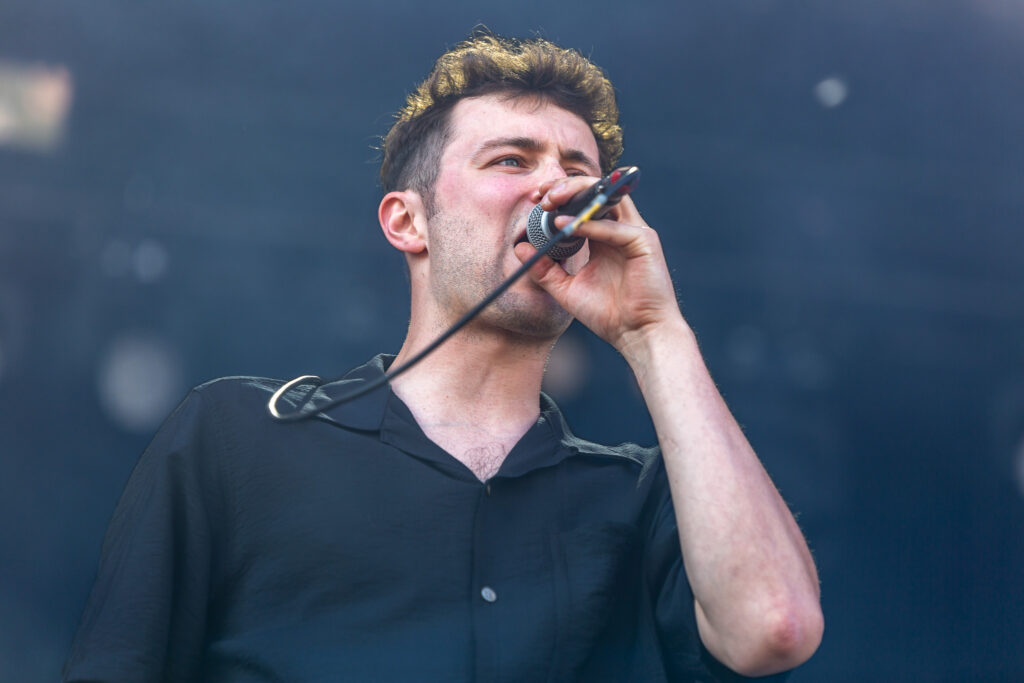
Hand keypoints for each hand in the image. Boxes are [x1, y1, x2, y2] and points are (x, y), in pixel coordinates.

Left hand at [513, 176, 684, 351]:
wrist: (637, 335)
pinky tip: (567, 225)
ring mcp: (635, 232)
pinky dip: (590, 224)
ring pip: (607, 197)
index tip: (534, 200)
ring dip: (577, 193)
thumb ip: (545, 269)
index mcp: (604, 237)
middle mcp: (621, 229)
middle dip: (566, 187)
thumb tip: (520, 247)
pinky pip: (615, 227)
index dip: (559, 195)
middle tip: (541, 195)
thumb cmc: (608, 314)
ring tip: (550, 201)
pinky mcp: (645, 241)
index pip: (583, 203)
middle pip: (595, 192)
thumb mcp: (566, 290)